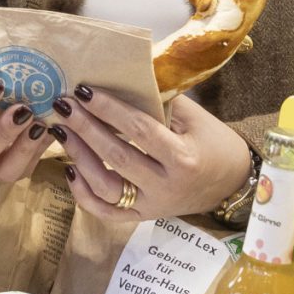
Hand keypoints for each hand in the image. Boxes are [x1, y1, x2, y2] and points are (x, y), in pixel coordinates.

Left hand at [48, 89, 250, 223]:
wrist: (231, 184)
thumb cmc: (215, 144)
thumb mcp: (196, 118)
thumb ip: (161, 100)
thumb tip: (123, 76)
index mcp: (183, 158)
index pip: (139, 130)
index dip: (110, 109)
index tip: (85, 90)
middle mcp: (165, 186)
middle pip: (117, 156)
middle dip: (87, 128)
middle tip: (64, 105)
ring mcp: (152, 205)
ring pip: (106, 187)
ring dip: (79, 157)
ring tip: (62, 131)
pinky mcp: (142, 217)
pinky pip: (106, 212)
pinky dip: (84, 194)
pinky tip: (70, 169)